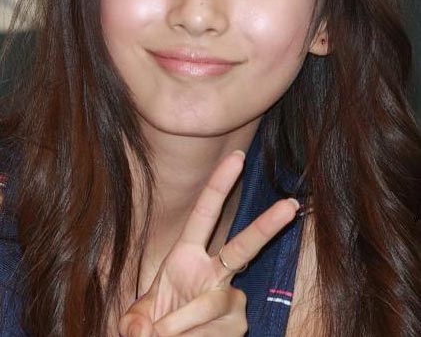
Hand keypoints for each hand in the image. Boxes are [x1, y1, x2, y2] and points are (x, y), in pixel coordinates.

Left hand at [118, 149, 299, 335]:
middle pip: (243, 246)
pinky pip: (215, 332)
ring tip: (164, 335)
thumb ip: (135, 324)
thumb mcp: (138, 321)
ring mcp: (231, 298)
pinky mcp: (238, 323)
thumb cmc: (156, 326)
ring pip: (213, 304)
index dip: (219, 186)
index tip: (237, 157)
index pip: (204, 215)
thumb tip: (144, 333)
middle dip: (266, 225)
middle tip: (290, 205)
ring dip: (182, 324)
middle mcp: (214, 272)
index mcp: (187, 255)